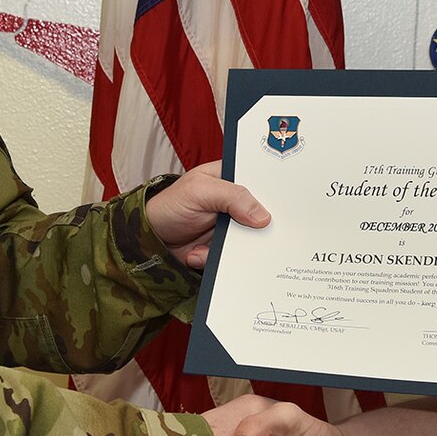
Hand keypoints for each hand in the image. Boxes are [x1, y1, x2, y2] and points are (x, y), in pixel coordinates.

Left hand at [146, 161, 268, 268]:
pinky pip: (236, 257)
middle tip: (247, 234)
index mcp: (232, 177)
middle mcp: (236, 201)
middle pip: (263, 213)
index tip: (285, 206)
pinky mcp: (225, 247)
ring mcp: (232, 226)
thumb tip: (263, 216)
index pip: (262, 180)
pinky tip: (196, 253)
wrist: (151, 239)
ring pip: (252, 239)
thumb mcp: (199, 192)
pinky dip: (215, 258)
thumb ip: (232, 197)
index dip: (276, 191)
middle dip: (260, 228)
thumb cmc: (171, 205)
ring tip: (207, 246)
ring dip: (234, 249)